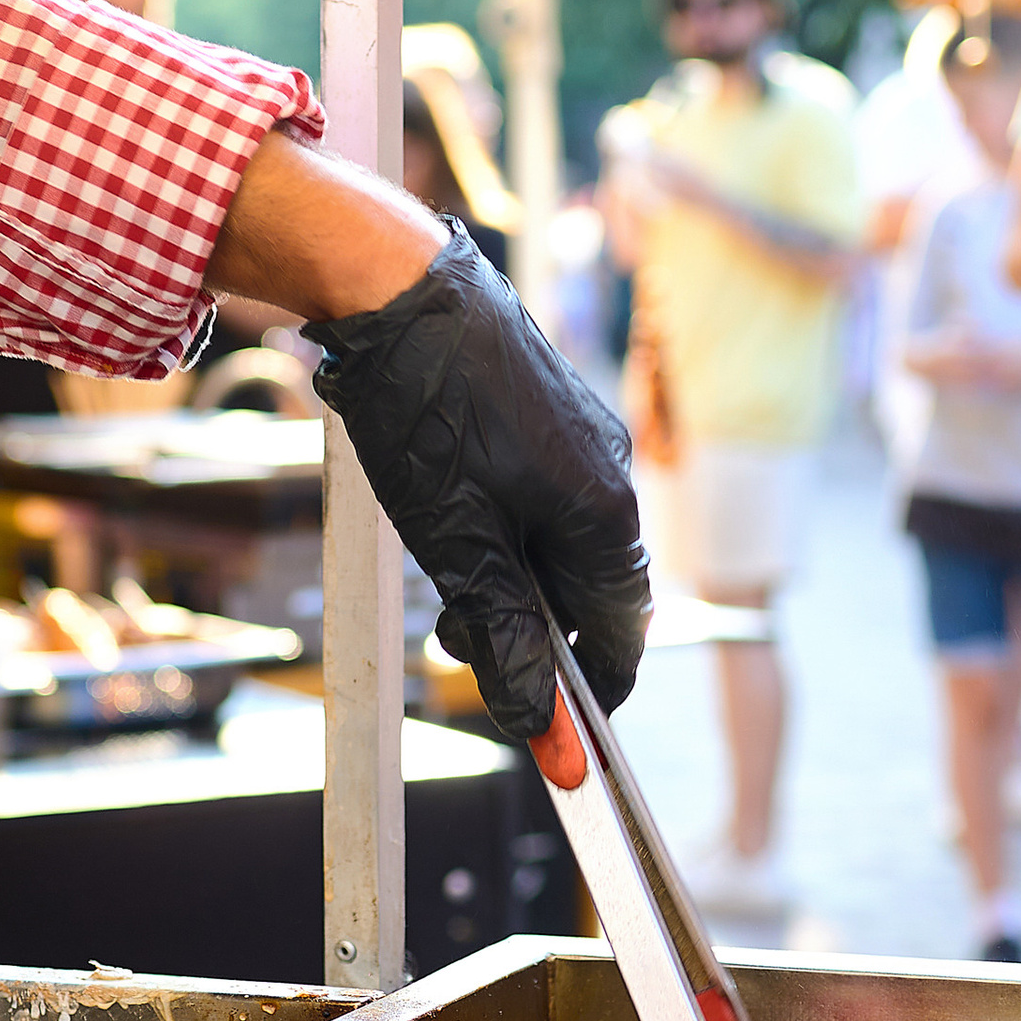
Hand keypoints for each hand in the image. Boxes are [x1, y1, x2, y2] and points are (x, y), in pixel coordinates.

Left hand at [305, 226, 649, 741]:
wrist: (397, 293)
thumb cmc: (429, 415)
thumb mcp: (459, 546)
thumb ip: (504, 638)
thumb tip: (541, 726)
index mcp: (607, 514)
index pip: (624, 634)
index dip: (586, 692)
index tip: (545, 727)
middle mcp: (611, 476)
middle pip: (590, 592)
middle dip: (530, 630)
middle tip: (455, 636)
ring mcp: (584, 442)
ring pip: (559, 545)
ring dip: (509, 582)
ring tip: (443, 576)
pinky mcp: (550, 418)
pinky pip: (543, 501)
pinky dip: (503, 531)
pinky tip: (448, 518)